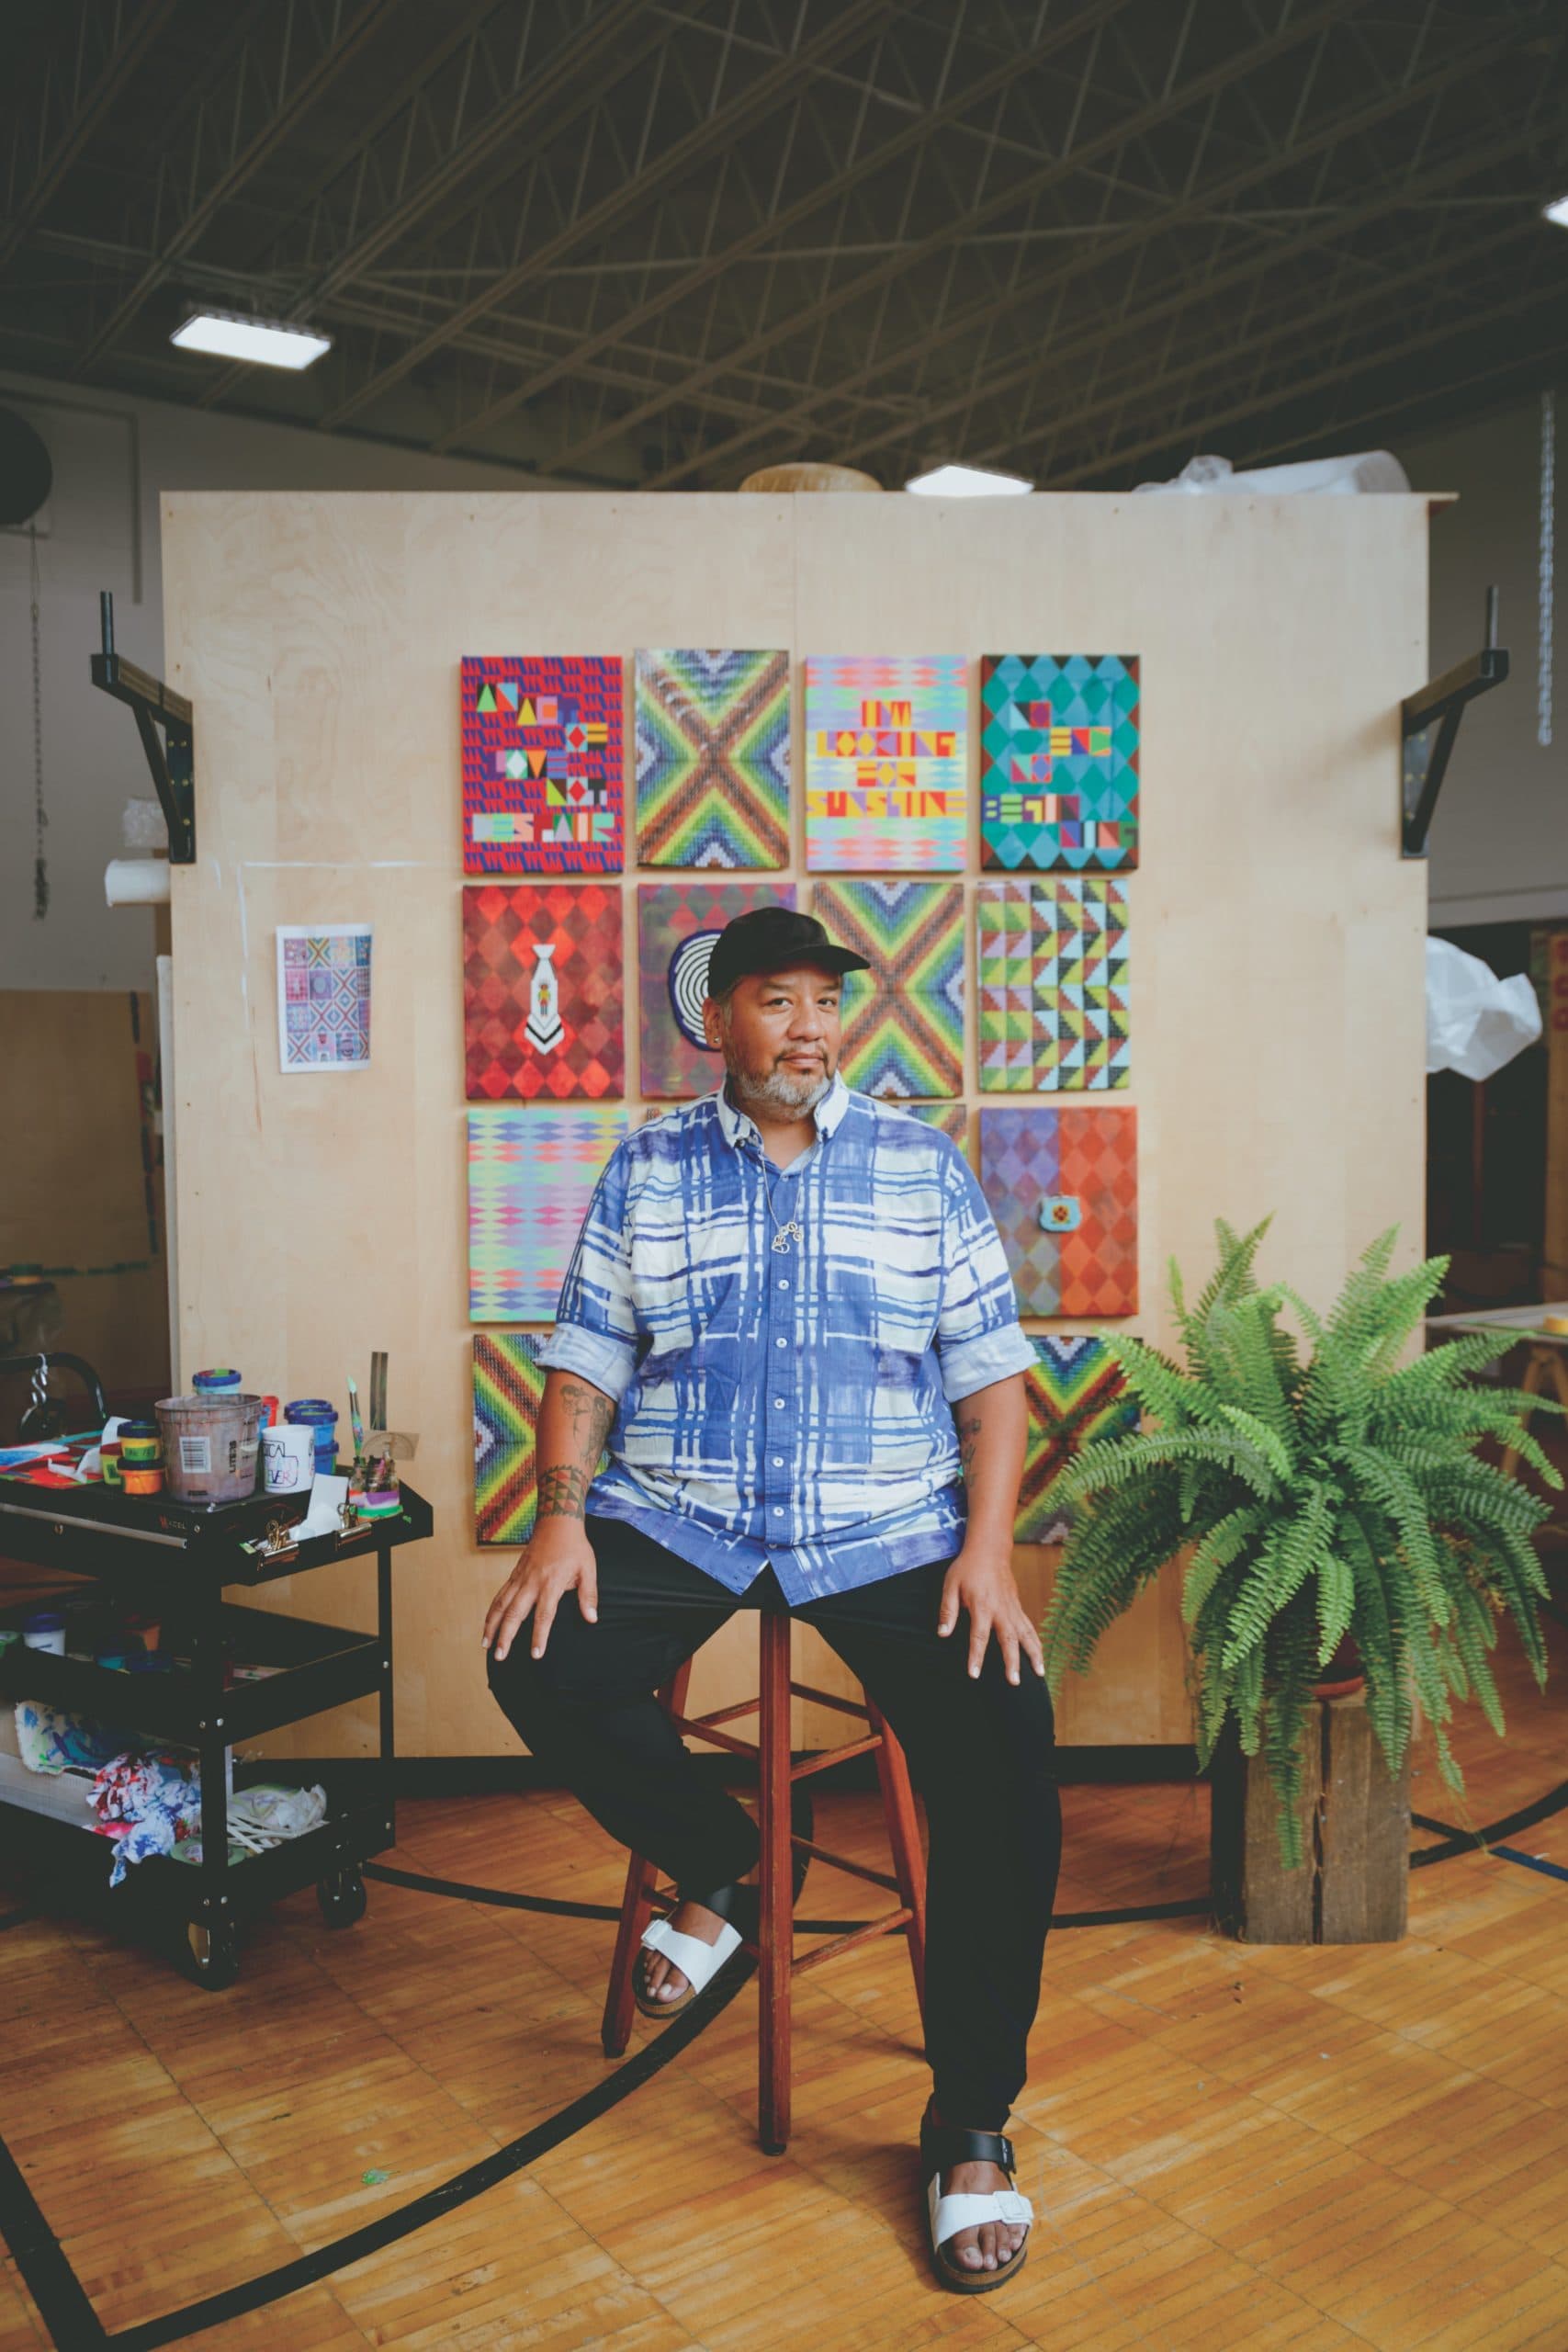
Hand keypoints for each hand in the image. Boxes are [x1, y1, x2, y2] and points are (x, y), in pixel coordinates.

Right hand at [483, 1524, 598, 1661]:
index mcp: (551, 1584)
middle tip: (500, 1656)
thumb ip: (588, 1595)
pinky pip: (499, 1595)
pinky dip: (491, 1611)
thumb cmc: (574, 1547)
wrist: (557, 1523)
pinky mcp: (514, 1575)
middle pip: (514, 1613)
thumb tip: (592, 1619)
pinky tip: (487, 1624)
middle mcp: (531, 1583)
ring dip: (492, 1626)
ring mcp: (520, 1578)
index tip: (535, 1654)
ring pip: (501, 1605)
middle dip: (505, 1636)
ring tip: (486, 1645)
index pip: (544, 1615)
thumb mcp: (588, 1569)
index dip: (539, 1636)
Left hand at [937, 1545, 1044, 1684]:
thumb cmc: (967, 1568)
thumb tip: (943, 1633)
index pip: (979, 1636)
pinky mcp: (1018, 1607)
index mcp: (982, 1605)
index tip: (974, 1674)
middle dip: (1012, 1661)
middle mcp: (1001, 1609)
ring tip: (1039, 1674)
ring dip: (1033, 1655)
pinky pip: (1029, 1627)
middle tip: (1014, 1681)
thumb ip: (947, 1610)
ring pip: (1026, 1634)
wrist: (989, 1550)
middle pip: (1008, 1639)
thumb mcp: (950, 1585)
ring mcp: (1012, 1608)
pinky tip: (1039, 1658)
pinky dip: (1036, 1643)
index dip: (976, 1656)